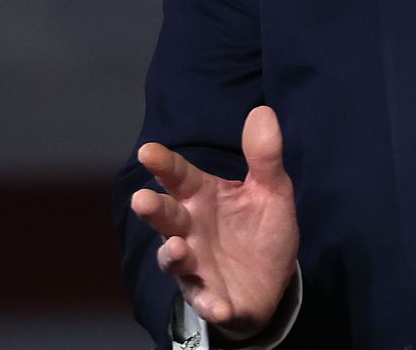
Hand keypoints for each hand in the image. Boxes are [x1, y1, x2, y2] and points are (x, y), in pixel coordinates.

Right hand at [129, 106, 299, 341]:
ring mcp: (195, 264)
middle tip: (142, 199)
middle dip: (153, 210)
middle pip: (166, 217)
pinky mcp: (209, 296)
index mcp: (203, 197)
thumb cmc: (261, 228)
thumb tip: (263, 110)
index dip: (165, 164)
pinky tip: (220, 304)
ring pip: (174, 259)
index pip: (180, 177)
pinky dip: (210, 302)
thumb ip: (264, 155)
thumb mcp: (272, 190)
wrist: (272, 281)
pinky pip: (205, 300)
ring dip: (173, 255)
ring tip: (179, 249)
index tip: (148, 151)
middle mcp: (190, 229)